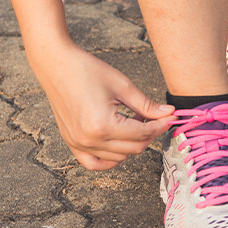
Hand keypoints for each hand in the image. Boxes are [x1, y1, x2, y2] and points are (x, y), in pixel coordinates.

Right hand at [31, 42, 175, 169]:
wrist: (56, 64)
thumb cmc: (87, 70)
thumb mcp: (123, 86)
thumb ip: (147, 105)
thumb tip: (169, 114)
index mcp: (103, 125)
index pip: (143, 134)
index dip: (160, 125)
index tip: (170, 117)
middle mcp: (89, 140)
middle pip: (134, 148)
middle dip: (149, 134)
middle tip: (154, 116)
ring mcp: (78, 144)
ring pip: (119, 157)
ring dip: (132, 143)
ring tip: (133, 121)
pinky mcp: (71, 143)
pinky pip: (95, 163)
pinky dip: (110, 158)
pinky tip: (119, 143)